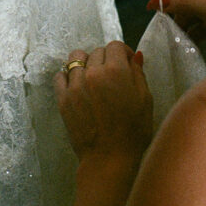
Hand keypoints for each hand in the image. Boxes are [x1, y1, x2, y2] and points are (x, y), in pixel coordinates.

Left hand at [55, 41, 152, 162]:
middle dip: (106, 59)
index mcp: (116, 70)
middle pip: (97, 51)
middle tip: (111, 76)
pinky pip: (60, 75)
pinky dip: (68, 76)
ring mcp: (75, 85)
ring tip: (92, 78)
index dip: (122, 53)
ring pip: (76, 58)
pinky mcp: (63, 98)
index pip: (115, 46)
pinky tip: (77, 86)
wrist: (110, 159)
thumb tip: (134, 55)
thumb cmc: (134, 132)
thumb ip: (138, 73)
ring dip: (86, 64)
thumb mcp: (145, 100)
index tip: (125, 63)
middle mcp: (93, 73)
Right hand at [148, 0, 205, 63]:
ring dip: (175, 24)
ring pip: (181, 13)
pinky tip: (182, 43)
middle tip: (161, 22)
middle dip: (169, 8)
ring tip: (173, 35)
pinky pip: (188, 28)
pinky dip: (183, 35)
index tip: (154, 5)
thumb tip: (159, 0)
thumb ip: (185, 3)